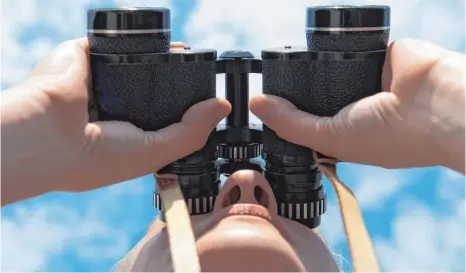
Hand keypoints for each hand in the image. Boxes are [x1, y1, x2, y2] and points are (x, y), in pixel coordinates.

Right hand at [2, 38, 229, 203]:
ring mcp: (99, 81)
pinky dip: (137, 41)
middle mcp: (114, 108)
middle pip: (153, 88)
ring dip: (162, 58)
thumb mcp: (154, 152)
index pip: (161, 117)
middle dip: (177, 82)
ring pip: (138, 63)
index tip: (209, 101)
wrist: (48, 136)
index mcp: (127, 133)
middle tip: (203, 74)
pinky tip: (163, 44)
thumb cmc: (96, 158)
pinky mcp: (86, 56)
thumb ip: (191, 132)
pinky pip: (117, 42)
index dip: (186, 110)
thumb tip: (222, 107)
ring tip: (188, 55)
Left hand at [250, 39, 464, 172]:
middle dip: (295, 90)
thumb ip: (291, 123)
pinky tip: (314, 44)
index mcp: (346, 134)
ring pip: (327, 68)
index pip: (309, 123)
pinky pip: (346, 46)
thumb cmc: (391, 136)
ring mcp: (364, 80)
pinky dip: (334, 45)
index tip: (263, 106)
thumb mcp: (331, 137)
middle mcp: (354, 108)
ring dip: (312, 65)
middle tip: (266, 82)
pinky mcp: (375, 54)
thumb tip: (256, 104)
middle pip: (313, 94)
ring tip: (285, 60)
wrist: (436, 106)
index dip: (287, 117)